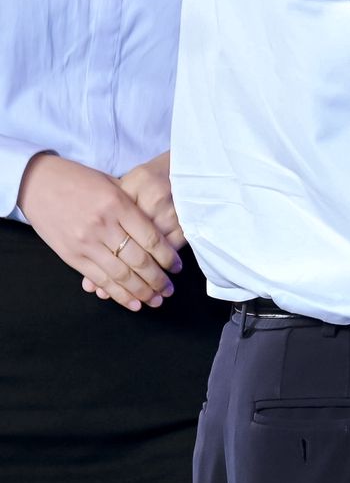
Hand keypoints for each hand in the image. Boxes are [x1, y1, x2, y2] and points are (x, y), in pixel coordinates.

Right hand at [18, 153, 178, 310]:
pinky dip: (116, 293)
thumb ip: (134, 207)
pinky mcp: (71, 255)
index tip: (178, 267)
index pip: (151, 239)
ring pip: (119, 274)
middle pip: (138, 260)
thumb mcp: (113, 185)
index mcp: (118, 205)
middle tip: (170, 290)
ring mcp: (85, 243)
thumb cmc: (79, 179)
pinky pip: (98, 279)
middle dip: (157, 279)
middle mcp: (103, 226)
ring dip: (140, 291)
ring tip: (156, 300)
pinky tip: (131, 302)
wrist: (38, 182)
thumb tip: (160, 229)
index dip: (168, 257)